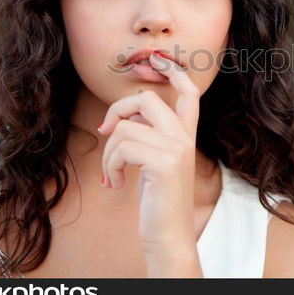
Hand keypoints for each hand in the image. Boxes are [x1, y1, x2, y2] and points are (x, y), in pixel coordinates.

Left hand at [97, 51, 201, 272]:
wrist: (168, 236)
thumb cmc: (158, 201)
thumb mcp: (155, 163)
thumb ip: (149, 136)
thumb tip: (125, 118)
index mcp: (186, 136)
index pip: (189, 93)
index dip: (174, 71)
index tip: (158, 59)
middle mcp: (185, 138)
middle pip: (146, 99)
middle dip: (117, 110)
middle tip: (105, 130)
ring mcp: (176, 149)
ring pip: (127, 127)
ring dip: (108, 152)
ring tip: (112, 173)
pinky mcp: (164, 162)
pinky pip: (122, 147)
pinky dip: (110, 165)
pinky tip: (116, 183)